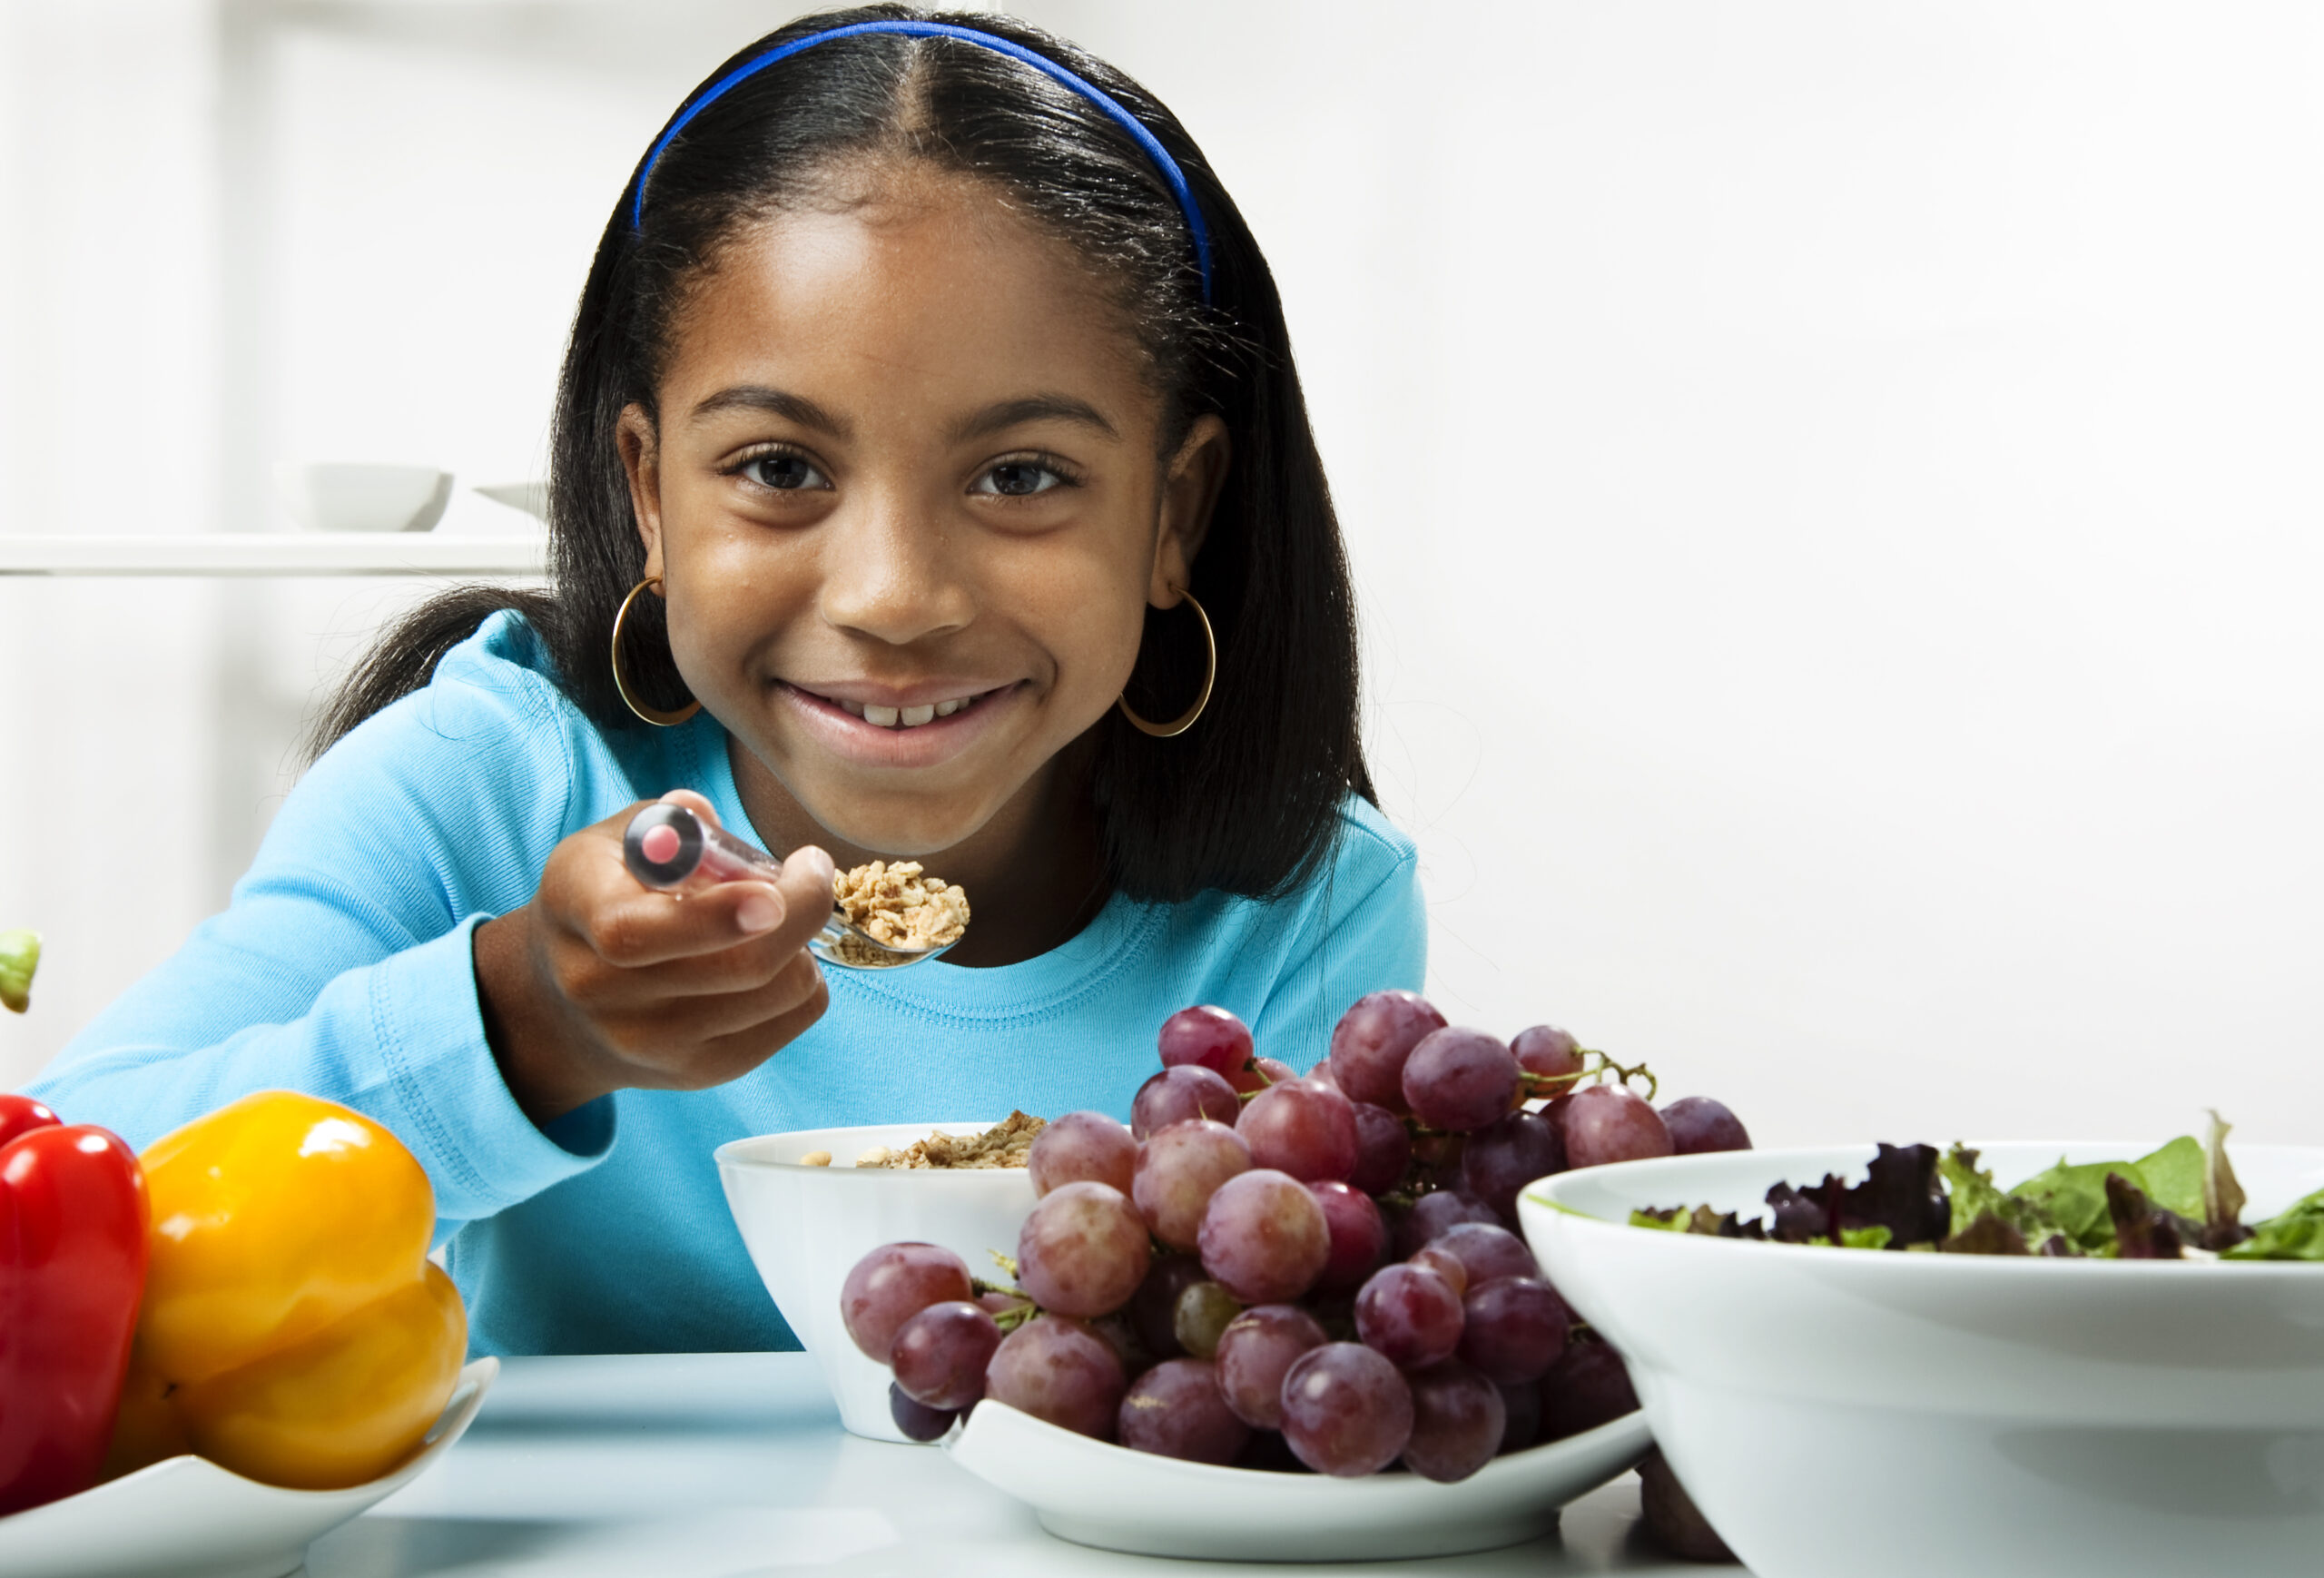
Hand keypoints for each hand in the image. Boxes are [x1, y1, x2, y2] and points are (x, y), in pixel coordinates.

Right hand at [473, 791, 833, 1125]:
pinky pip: (793, 1020)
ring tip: (781, 918)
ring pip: (779, 993)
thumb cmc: (607, 894)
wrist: (561, 1002)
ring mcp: (652, 1041)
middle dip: (802, 909)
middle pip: (736, 968)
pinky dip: (805, 982)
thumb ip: (671, 823)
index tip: (773, 891)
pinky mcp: (698, 1071)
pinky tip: (778, 959)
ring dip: (804, 944)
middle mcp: (602, 989)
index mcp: (578, 911)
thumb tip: (708, 823)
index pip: (635, 933)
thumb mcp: (618, 840)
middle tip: (812, 869)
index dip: (713, 916)